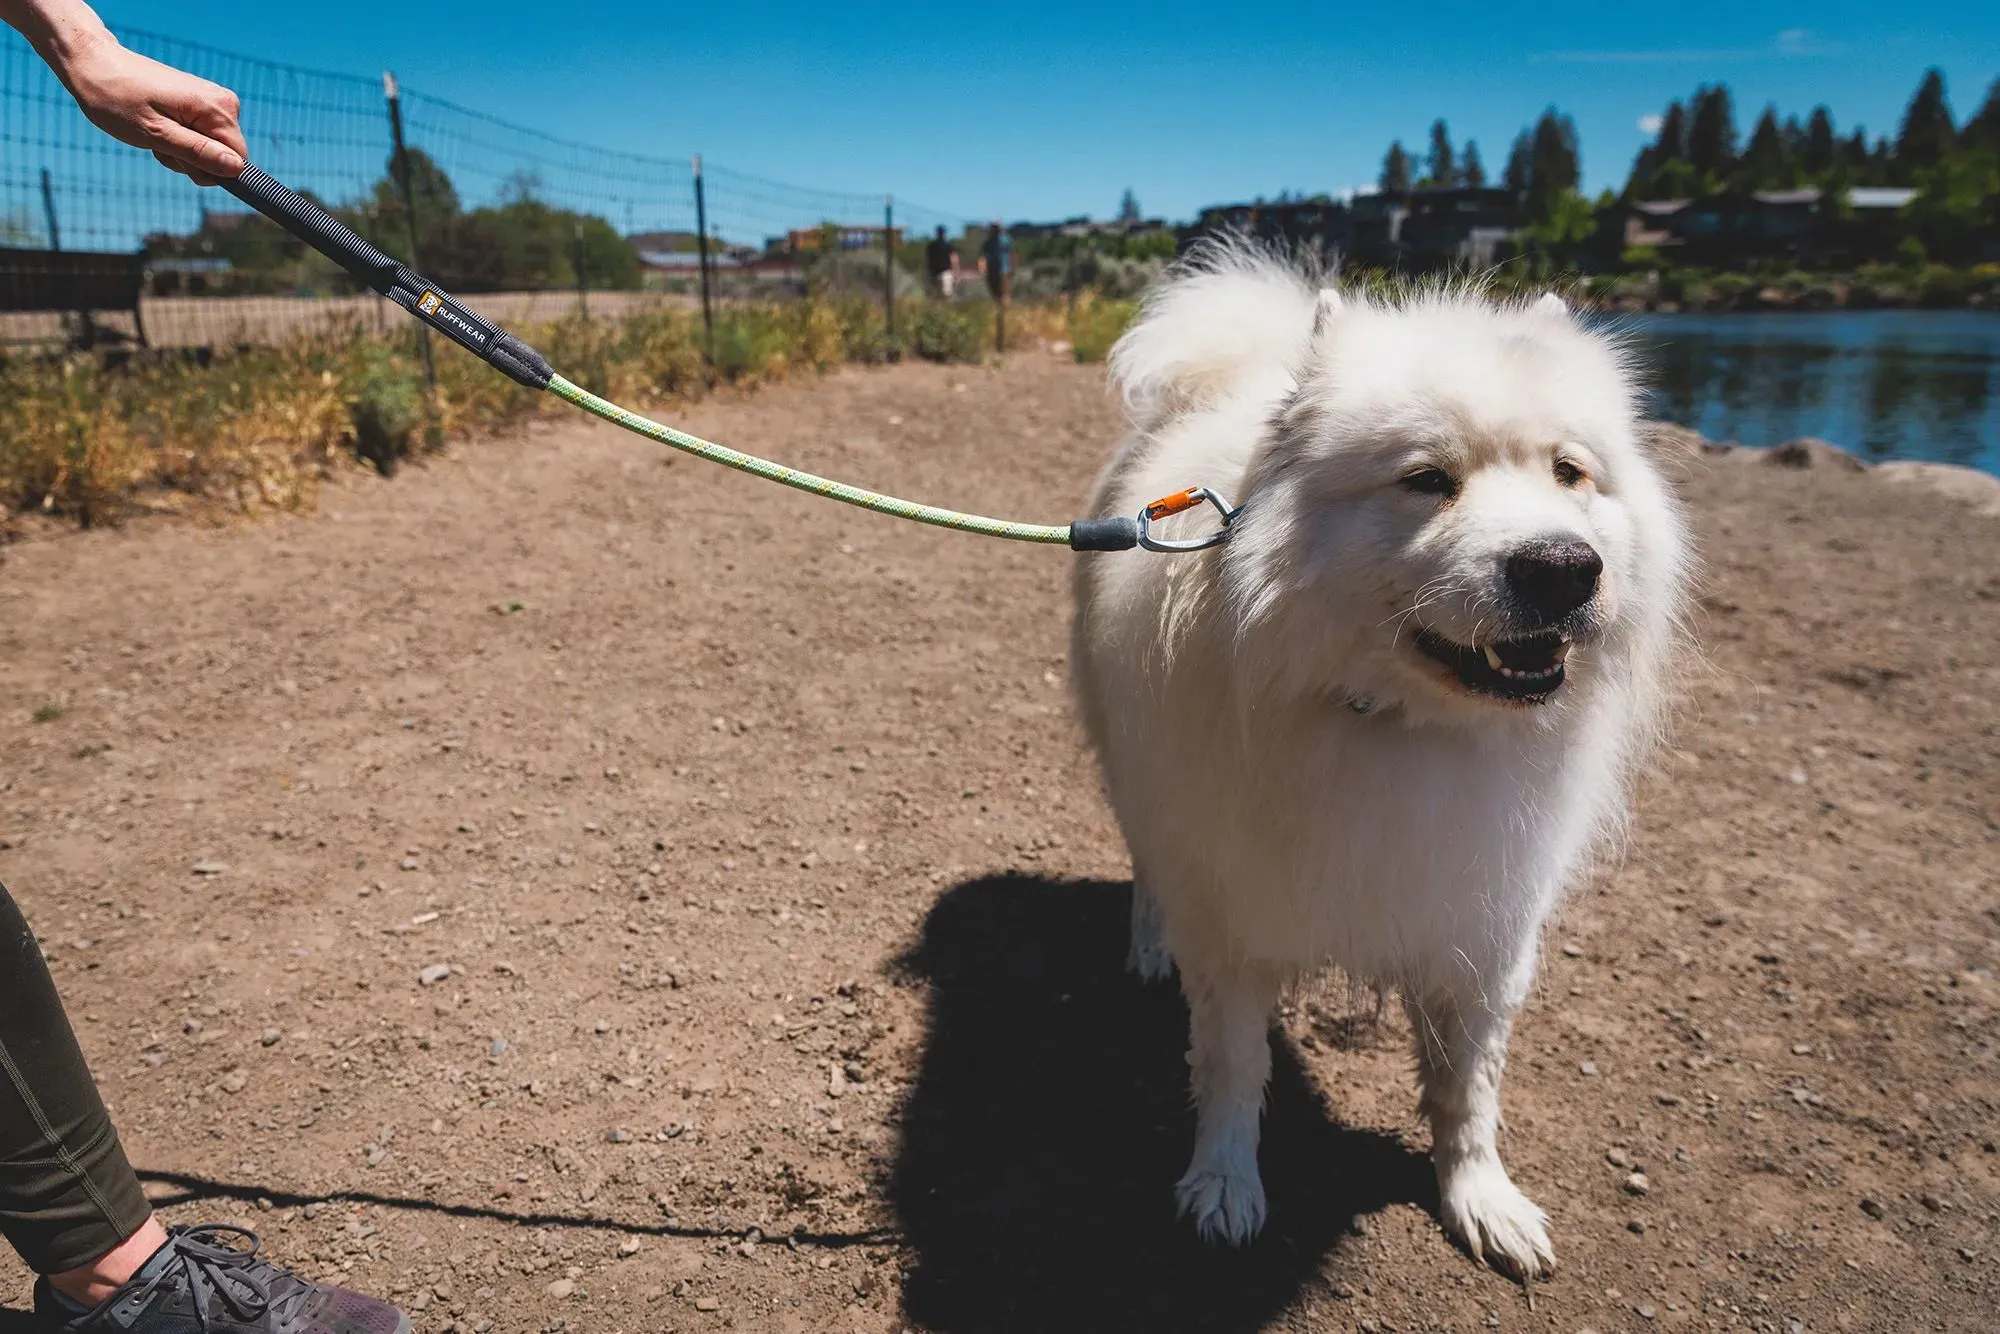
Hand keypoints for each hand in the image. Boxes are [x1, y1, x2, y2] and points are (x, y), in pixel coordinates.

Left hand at [57, 32, 245, 183]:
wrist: (95, 64)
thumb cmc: (117, 98)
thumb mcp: (156, 134)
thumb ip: (199, 152)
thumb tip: (236, 169)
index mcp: (218, 108)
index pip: (237, 160)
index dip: (208, 169)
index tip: (175, 156)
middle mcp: (224, 102)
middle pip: (224, 155)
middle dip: (191, 159)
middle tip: (158, 142)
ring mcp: (213, 101)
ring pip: (211, 149)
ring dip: (181, 150)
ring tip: (153, 132)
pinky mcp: (201, 102)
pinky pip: (201, 137)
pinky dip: (178, 139)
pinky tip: (156, 125)